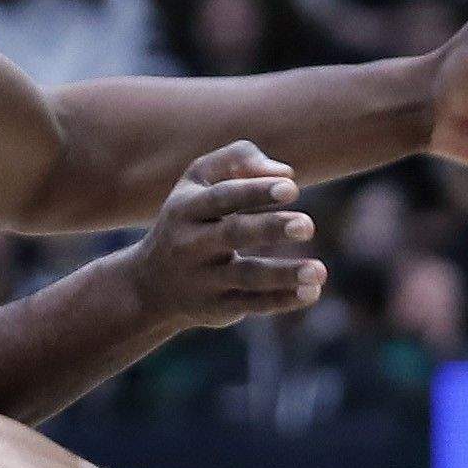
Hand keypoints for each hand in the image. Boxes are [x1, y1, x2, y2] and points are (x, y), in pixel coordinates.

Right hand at [121, 141, 324, 330]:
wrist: (149, 285)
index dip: (255, 191)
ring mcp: (202, 279)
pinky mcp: (216, 307)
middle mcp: (190, 245)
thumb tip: (286, 172)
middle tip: (307, 225)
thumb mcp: (197, 182)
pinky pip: (252, 304)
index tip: (291, 187)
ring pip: (245, 276)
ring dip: (283, 274)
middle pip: (232, 234)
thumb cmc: (188, 220)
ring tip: (318, 270)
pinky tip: (311, 292)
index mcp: (186, 209)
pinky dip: (283, 299)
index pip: (221, 197)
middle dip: (270, 228)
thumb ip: (237, 160)